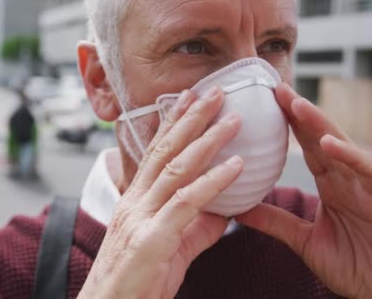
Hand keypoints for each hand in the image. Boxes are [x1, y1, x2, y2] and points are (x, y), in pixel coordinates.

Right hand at [78, 87, 243, 298]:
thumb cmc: (136, 283)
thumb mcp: (170, 250)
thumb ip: (197, 227)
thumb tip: (225, 211)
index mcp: (136, 201)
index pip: (156, 152)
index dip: (174, 123)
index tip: (190, 97)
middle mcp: (135, 202)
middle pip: (165, 150)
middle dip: (191, 118)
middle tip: (215, 91)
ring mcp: (140, 218)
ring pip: (176, 169)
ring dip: (207, 140)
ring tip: (232, 119)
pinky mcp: (151, 239)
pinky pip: (186, 204)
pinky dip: (212, 182)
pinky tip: (236, 167)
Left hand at [236, 83, 371, 298]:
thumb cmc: (354, 266)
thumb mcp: (304, 240)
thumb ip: (275, 221)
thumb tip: (238, 209)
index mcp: (331, 185)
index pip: (306, 147)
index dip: (288, 124)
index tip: (265, 103)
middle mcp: (348, 180)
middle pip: (321, 138)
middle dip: (300, 112)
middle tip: (276, 88)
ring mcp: (367, 187)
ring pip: (342, 147)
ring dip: (320, 125)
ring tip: (297, 105)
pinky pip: (367, 172)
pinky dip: (349, 156)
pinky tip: (329, 144)